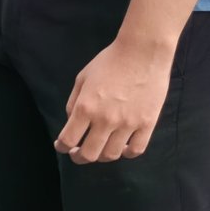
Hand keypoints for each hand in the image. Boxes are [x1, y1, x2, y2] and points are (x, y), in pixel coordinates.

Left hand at [54, 37, 174, 163]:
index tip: (62, 147)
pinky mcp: (147, 124)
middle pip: (89, 154)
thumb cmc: (109, 62)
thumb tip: (72, 123)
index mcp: (85, 107)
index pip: (69, 139)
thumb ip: (74, 103)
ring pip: (112, 155)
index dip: (62, 147)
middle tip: (78, 154)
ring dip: (102, 156)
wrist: (142, 52)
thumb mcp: (82, 78)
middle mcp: (105, 120)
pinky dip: (127, 153)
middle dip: (79, 157)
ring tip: (100, 149)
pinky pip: (136, 150)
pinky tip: (122, 148)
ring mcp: (128, 124)